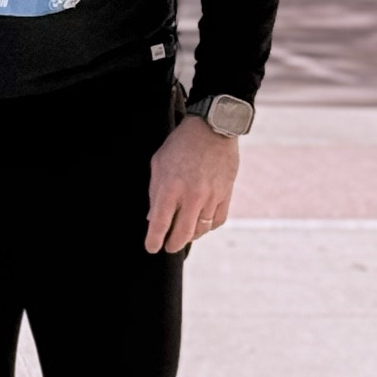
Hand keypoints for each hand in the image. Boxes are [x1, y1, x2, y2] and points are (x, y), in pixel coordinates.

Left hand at [144, 113, 240, 253]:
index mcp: (170, 188)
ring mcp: (211, 197)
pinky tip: (201, 223)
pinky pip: (217, 221)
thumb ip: (154, 192)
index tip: (151, 247)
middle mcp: (191, 196)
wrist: (213, 128)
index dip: (153, 241)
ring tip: (183, 233)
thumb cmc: (181, 144)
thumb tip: (152, 217)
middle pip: (182, 235)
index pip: (159, 224)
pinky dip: (208, 226)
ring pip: (201, 230)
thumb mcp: (158, 163)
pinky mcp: (225, 195)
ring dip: (190, 236)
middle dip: (172, 245)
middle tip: (168, 246)